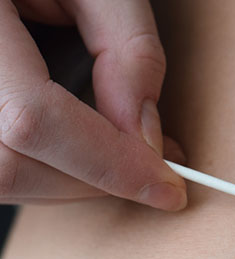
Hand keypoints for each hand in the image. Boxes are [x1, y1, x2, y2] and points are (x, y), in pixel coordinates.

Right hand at [0, 0, 185, 208]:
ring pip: (3, 180)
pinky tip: (85, 156)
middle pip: (12, 165)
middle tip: (155, 169)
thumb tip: (147, 134)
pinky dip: (50, 172)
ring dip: (73, 183)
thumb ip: (129, 48)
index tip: (168, 184)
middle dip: (96, 179)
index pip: (32, 119)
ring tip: (123, 160)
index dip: (107, 162)